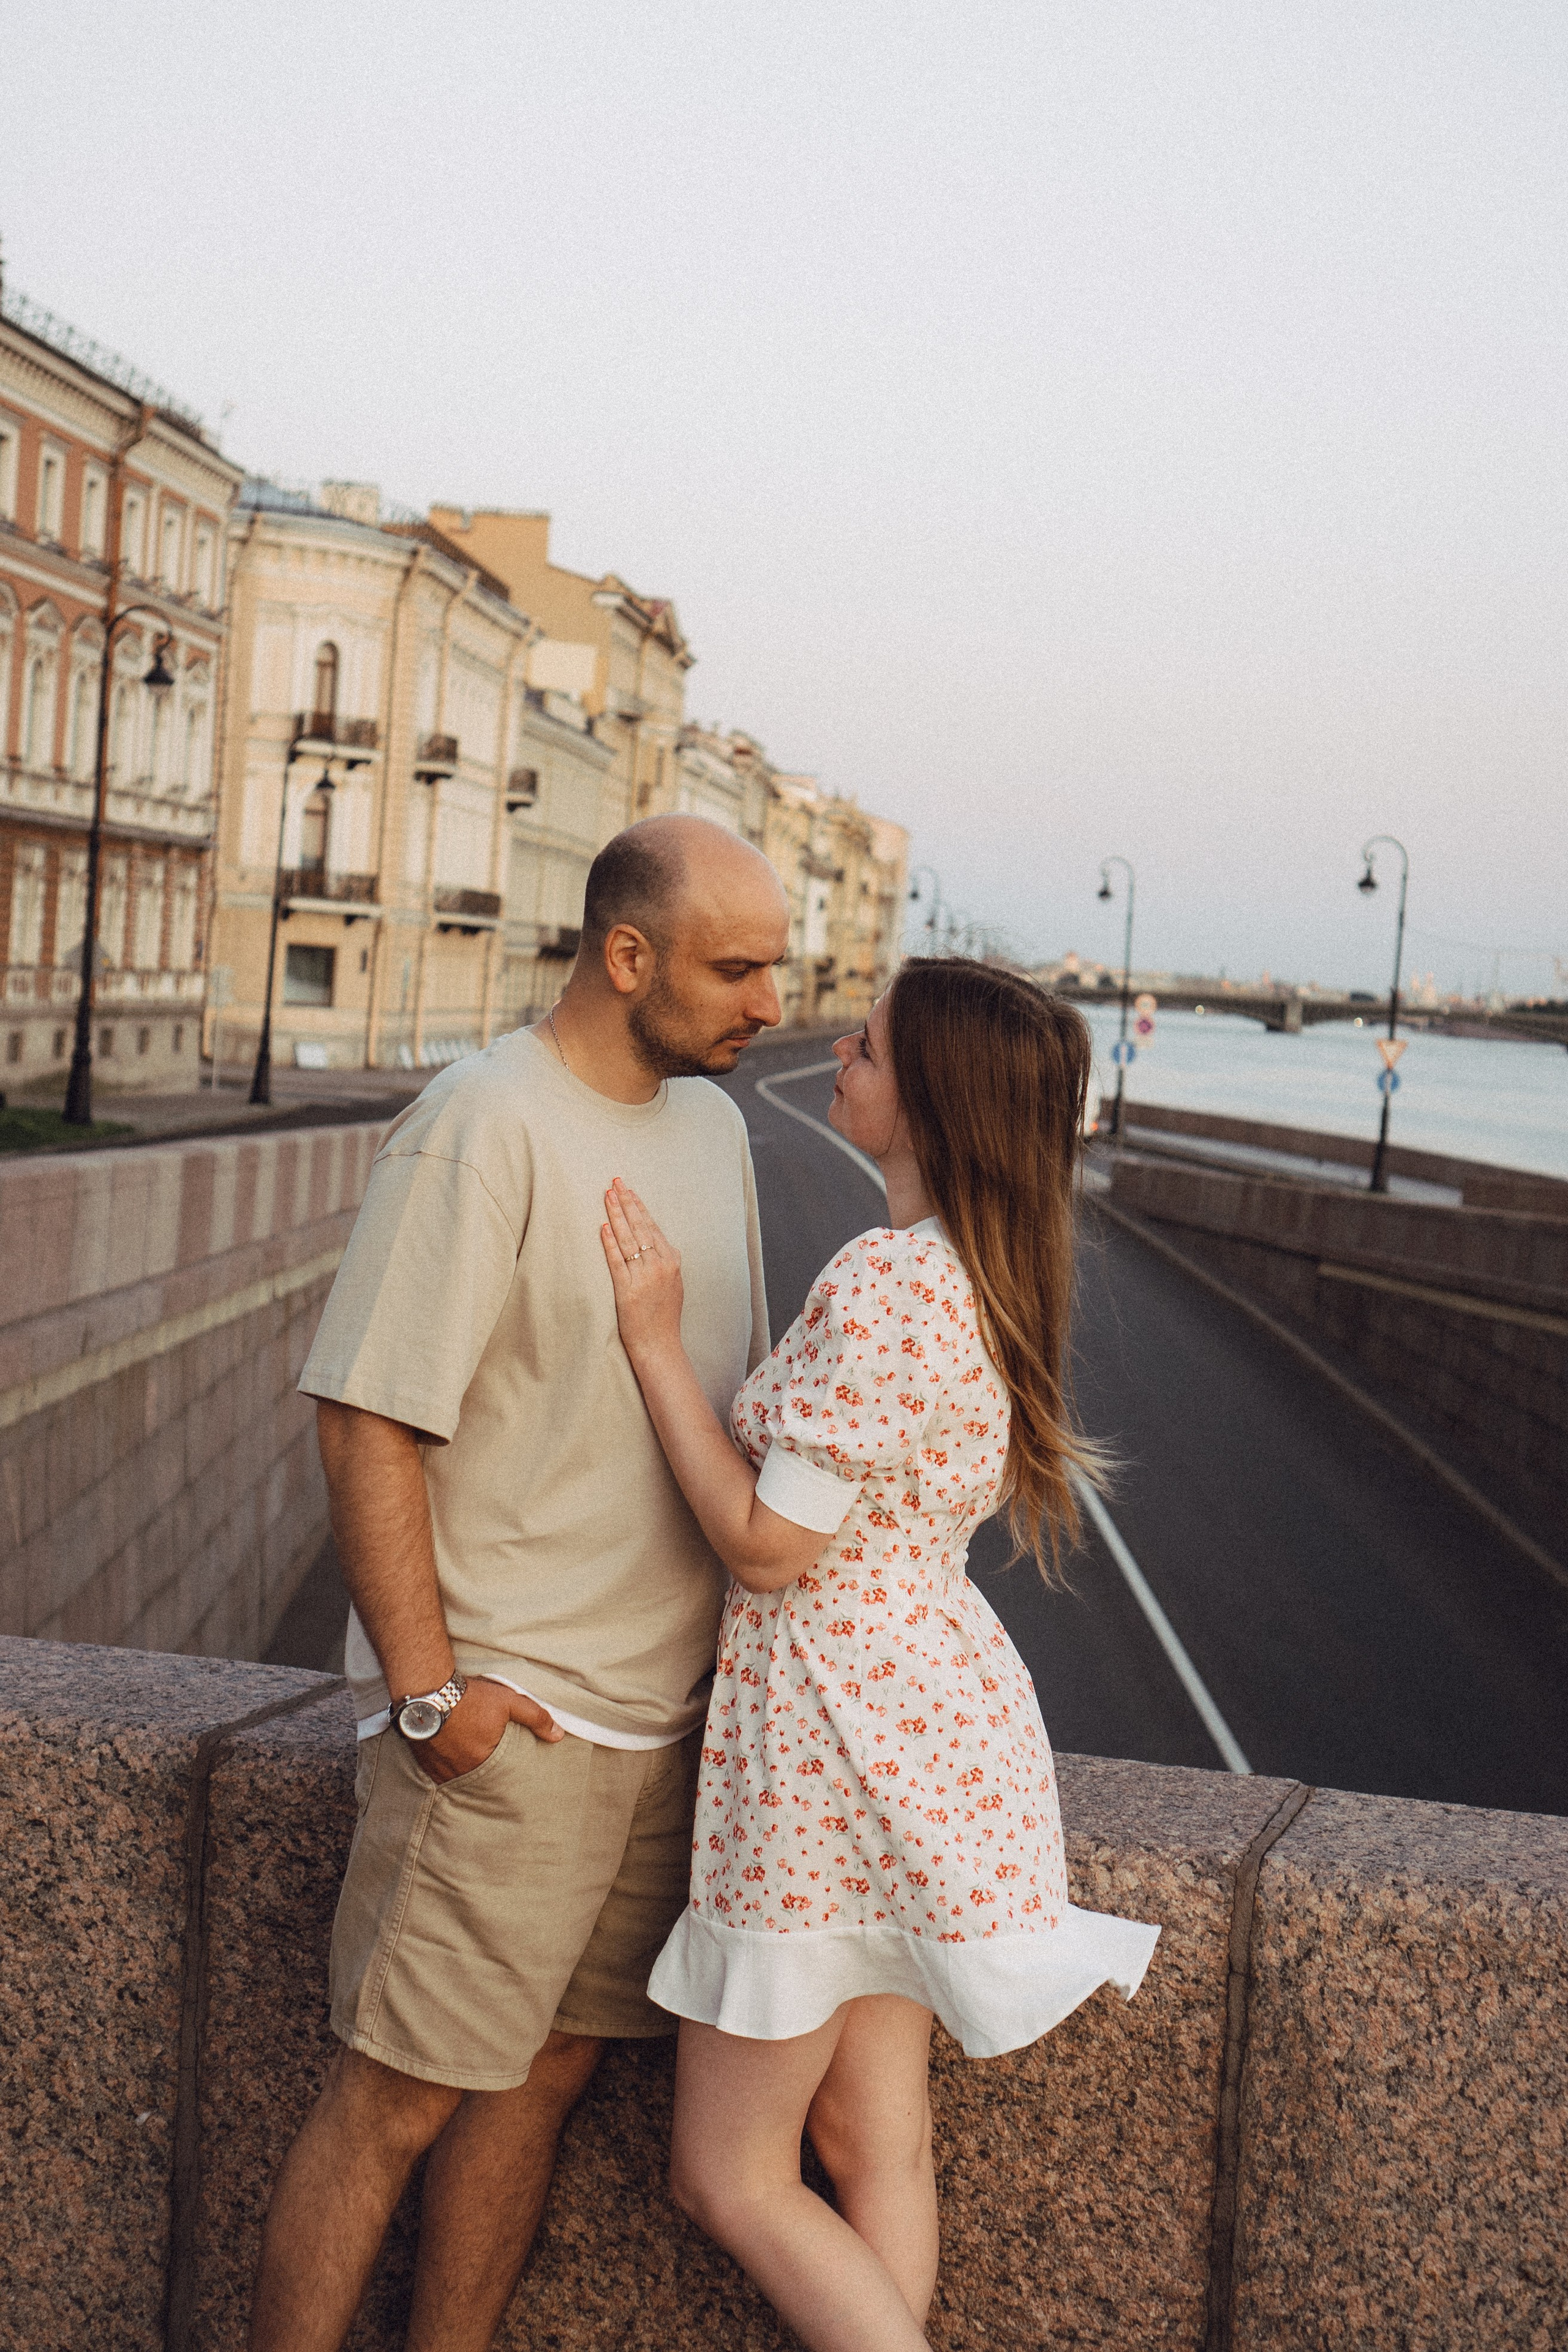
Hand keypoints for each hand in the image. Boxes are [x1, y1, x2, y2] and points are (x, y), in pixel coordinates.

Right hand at [411, 1675, 561, 1782]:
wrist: (427, 1690)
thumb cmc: (469, 1696)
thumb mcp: (508, 1701)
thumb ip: (534, 1717)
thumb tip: (558, 1735)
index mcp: (483, 1760)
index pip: (501, 1775)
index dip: (505, 1769)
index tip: (506, 1764)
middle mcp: (460, 1771)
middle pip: (478, 1777)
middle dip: (484, 1770)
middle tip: (485, 1759)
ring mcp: (440, 1769)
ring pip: (458, 1776)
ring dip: (464, 1768)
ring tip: (467, 1754)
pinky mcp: (424, 1763)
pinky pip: (439, 1772)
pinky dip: (446, 1766)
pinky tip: (449, 1753)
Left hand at [601, 1179, 684, 1364]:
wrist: (659, 1344)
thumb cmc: (663, 1315)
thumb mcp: (673, 1283)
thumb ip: (663, 1261)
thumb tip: (651, 1242)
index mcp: (672, 1261)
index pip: (652, 1226)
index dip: (639, 1207)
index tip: (629, 1190)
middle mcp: (660, 1265)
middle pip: (640, 1227)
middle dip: (626, 1202)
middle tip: (615, 1182)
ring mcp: (644, 1277)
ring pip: (628, 1239)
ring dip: (616, 1215)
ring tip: (607, 1197)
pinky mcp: (628, 1290)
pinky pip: (617, 1261)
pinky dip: (609, 1243)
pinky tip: (602, 1227)